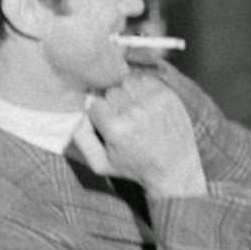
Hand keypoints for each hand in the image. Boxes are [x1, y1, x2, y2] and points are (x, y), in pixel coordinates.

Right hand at [71, 73, 207, 195]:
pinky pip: (145, 80)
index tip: (107, 123)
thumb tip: (76, 112)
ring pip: (127, 82)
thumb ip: (82, 139)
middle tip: (123, 118)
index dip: (98, 113)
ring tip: (135, 110)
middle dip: (113, 103)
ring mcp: (153, 101)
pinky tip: (147, 106)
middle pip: (110, 90)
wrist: (174, 168)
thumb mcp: (101, 164)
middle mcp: (135, 112)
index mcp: (116, 129)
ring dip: (128, 93)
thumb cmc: (135, 167)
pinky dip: (143, 90)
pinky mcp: (167, 95)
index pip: (94, 103)